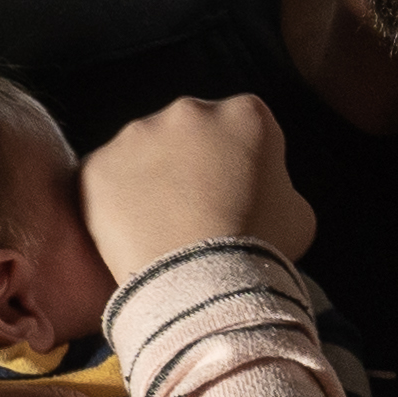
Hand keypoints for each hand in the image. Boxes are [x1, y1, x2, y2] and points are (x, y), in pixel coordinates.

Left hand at [83, 95, 317, 280]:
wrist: (201, 285)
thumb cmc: (260, 251)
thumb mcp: (299, 214)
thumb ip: (277, 185)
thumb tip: (259, 189)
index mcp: (246, 114)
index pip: (244, 126)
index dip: (241, 161)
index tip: (238, 193)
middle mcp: (189, 111)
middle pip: (190, 131)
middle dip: (192, 162)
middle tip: (196, 210)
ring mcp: (137, 135)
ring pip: (144, 152)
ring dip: (150, 179)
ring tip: (162, 228)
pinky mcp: (98, 165)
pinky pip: (105, 179)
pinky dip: (114, 202)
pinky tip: (133, 235)